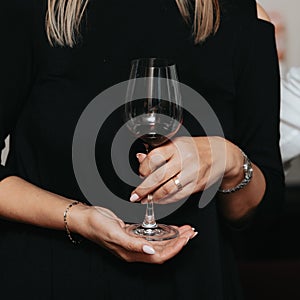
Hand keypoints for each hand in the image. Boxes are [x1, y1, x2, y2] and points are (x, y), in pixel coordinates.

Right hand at [69, 205, 196, 263]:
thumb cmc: (97, 226)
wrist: (86, 218)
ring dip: (174, 237)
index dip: (174, 248)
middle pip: (163, 250)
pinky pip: (152, 235)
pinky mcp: (133, 234)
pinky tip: (170, 227)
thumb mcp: (115, 233)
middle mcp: (135, 251)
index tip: (185, 238)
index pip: (159, 256)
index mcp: (131, 254)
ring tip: (186, 230)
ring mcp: (134, 242)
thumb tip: (151, 251)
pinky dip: (163, 232)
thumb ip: (132, 243)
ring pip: (159, 243)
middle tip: (191, 232)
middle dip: (179, 242)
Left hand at [130, 136, 243, 203]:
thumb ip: (158, 152)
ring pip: (168, 189)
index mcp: (176, 146)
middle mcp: (184, 159)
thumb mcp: (176, 144)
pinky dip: (166, 200)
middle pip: (159, 176)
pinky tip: (159, 200)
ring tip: (145, 200)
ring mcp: (192, 173)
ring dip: (154, 197)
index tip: (139, 174)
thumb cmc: (194, 148)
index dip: (143, 169)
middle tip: (134, 196)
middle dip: (144, 189)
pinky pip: (178, 195)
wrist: (220, 153)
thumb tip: (140, 158)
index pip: (154, 158)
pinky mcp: (197, 185)